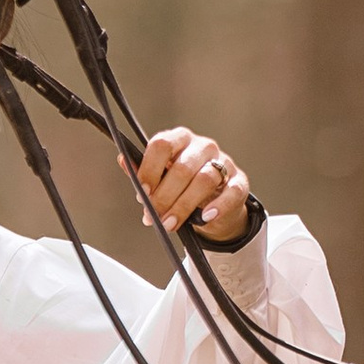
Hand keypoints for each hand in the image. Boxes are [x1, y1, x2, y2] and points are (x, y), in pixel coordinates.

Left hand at [131, 124, 254, 248]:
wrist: (214, 202)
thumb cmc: (183, 185)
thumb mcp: (162, 177)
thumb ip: (143, 171)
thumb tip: (123, 160)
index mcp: (180, 139)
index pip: (162, 144)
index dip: (149, 169)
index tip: (142, 192)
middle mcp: (203, 146)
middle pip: (183, 167)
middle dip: (164, 196)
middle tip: (153, 216)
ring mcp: (224, 162)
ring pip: (205, 179)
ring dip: (184, 205)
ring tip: (171, 223)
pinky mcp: (240, 181)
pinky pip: (232, 191)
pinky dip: (218, 206)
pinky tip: (205, 217)